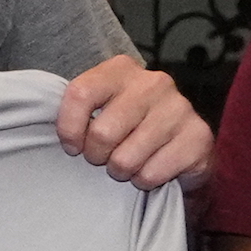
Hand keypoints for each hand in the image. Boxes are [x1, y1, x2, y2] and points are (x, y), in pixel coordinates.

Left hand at [54, 52, 212, 189]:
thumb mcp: (98, 112)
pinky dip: (145, 181)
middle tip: (106, 158)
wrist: (181, 153)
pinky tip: (152, 170)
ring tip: (130, 164)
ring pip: (126, 158)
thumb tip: (51, 126)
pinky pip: (151, 173)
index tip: (72, 146)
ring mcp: (180, 108)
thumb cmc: (128, 132)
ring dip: (122, 171)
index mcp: (121, 70)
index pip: (80, 94)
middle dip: (97, 156)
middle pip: (102, 132)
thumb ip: (76, 110)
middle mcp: (154, 82)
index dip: (68, 129)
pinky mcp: (199, 137)